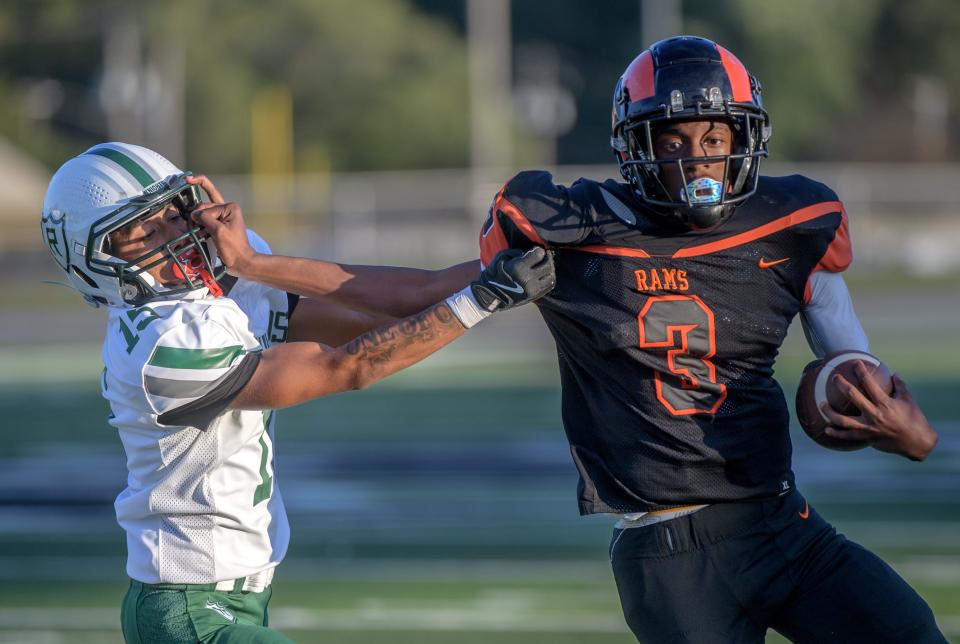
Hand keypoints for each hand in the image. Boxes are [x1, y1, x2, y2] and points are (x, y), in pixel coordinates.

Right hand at [185, 175, 255, 275]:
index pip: (207, 205)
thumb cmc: (233, 248)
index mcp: (230, 207)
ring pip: (203, 214)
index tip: (187, 190)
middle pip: (203, 207)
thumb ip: (205, 219)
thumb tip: (193, 213)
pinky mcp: (219, 226)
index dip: (200, 214)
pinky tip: (196, 232)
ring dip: (197, 222)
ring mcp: (223, 217)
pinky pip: (205, 221)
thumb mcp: (218, 231)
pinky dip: (199, 226)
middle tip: (194, 230)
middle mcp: (227, 209)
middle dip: (196, 216)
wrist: (242, 262)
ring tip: (196, 233)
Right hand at [471, 247, 555, 311]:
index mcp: (518, 267)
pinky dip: (549, 279)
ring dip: (550, 269)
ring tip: (545, 265)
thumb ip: (516, 252)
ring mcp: (532, 289)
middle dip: (547, 258)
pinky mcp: (533, 297)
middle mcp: (527, 279)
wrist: (488, 296)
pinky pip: (548, 286)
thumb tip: (529, 252)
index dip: (539, 250)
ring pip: (551, 276)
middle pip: (548, 265)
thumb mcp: (501, 257)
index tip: (536, 249)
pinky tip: (544, 275)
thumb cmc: (493, 274)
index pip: (539, 254)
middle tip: (544, 255)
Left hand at [821, 364, 937, 460]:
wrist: (917, 442)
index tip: (855, 363)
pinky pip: (848, 436)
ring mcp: (869, 428)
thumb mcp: (908, 400)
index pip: (869, 383)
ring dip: (830, 412)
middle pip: (853, 396)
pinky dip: (837, 433)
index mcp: (885, 403)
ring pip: (844, 420)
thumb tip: (894, 373)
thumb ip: (900, 386)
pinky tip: (827, 429)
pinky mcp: (867, 438)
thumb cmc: (914, 419)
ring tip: (821, 404)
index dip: (861, 371)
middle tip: (834, 377)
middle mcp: (875, 414)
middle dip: (842, 384)